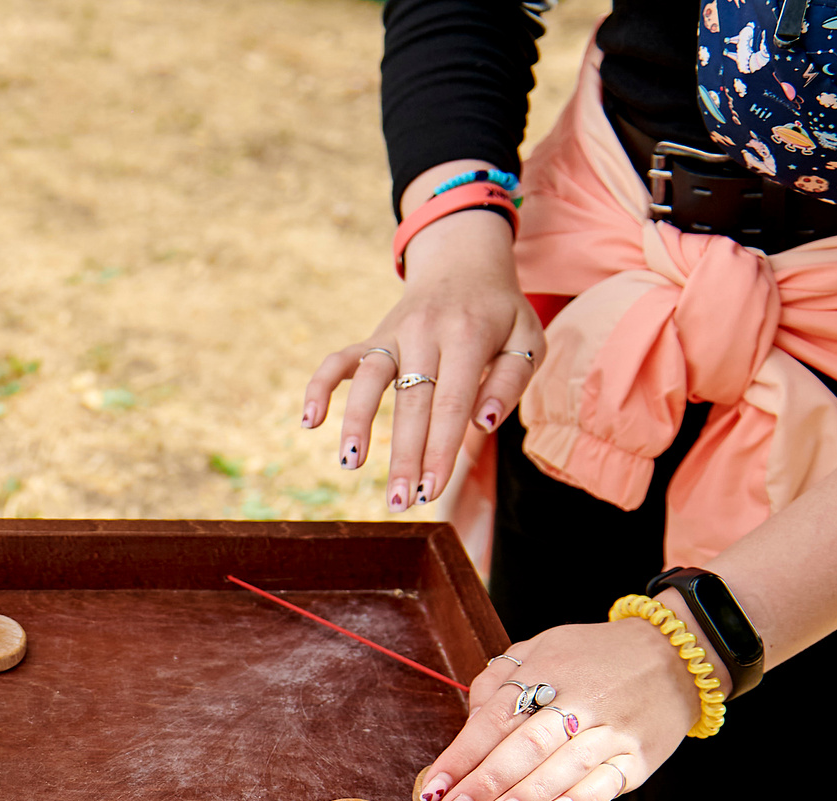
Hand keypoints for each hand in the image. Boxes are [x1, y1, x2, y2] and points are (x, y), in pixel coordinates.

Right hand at [301, 207, 539, 513]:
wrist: (465, 263)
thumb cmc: (501, 314)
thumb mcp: (527, 339)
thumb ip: (511, 381)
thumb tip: (481, 424)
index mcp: (469, 335)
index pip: (452, 403)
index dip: (440, 449)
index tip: (432, 490)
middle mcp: (426, 332)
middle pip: (411, 402)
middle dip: (404, 454)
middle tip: (399, 501)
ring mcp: (394, 334)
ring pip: (369, 381)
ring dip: (356, 424)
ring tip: (351, 465)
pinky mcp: (374, 338)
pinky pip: (340, 360)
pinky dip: (320, 385)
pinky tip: (308, 421)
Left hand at [415, 613, 715, 800]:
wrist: (678, 652)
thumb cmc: (596, 657)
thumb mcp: (542, 647)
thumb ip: (499, 681)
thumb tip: (469, 722)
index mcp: (545, 673)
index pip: (494, 721)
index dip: (461, 756)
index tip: (434, 787)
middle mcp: (578, 702)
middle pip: (524, 746)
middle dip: (485, 783)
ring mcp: (612, 730)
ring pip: (564, 766)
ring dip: (526, 796)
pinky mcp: (640, 756)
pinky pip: (608, 781)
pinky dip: (581, 799)